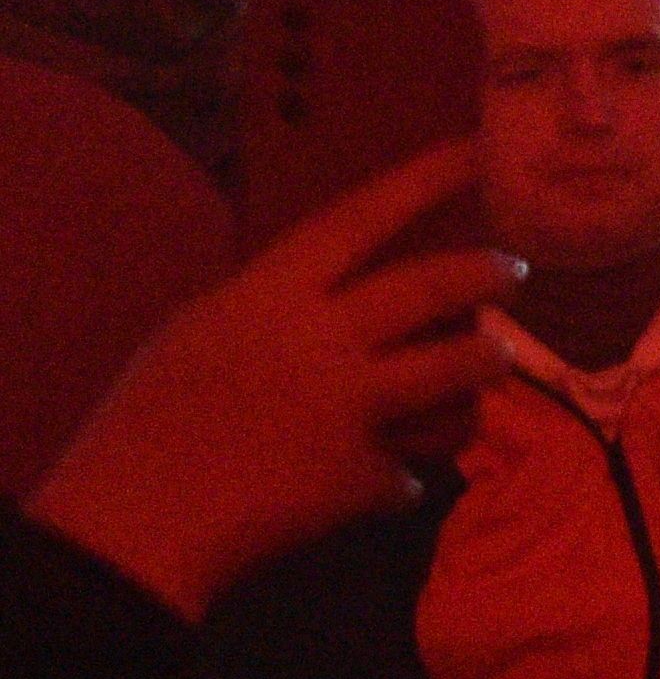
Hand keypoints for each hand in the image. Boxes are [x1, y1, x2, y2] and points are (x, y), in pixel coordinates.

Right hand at [23, 144, 517, 616]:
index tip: (481, 148)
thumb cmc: (141, 428)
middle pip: (434, 285)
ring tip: (489, 363)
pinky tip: (395, 480)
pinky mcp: (361, 474)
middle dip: (487, 273)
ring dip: (486, 363)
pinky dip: (405, 474)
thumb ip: (275, 312)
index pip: (361, 215)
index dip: (427, 177)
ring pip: (459, 365)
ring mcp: (348, 406)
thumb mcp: (197, 339)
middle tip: (513, 270)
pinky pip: (414, 466)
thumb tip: (340, 297)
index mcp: (265, 296)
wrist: (126, 531)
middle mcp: (318, 339)